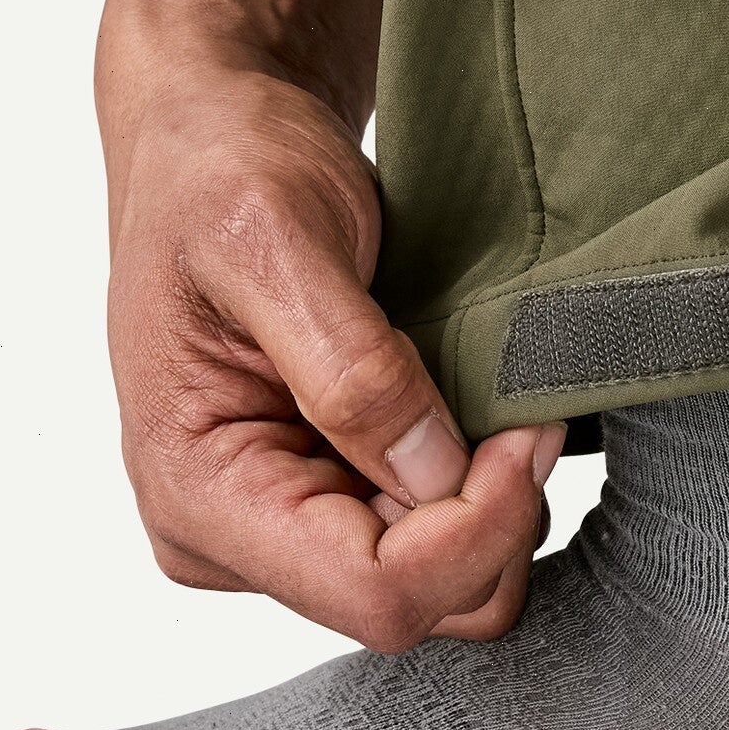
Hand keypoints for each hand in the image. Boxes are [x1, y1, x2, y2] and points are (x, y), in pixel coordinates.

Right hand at [107, 60, 563, 646]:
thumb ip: (350, 369)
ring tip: (501, 392)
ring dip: (496, 498)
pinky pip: (436, 532)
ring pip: (443, 581)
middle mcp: (234, 533)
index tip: (527, 426)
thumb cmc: (221, 166)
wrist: (215, 127)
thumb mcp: (276, 241)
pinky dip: (482, 480)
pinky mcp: (331, 489)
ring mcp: (286, 517)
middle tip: (529, 404)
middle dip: (496, 513)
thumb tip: (428, 471)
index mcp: (199, 493)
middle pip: (420, 602)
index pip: (374, 592)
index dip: (476, 526)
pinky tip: (481, 404)